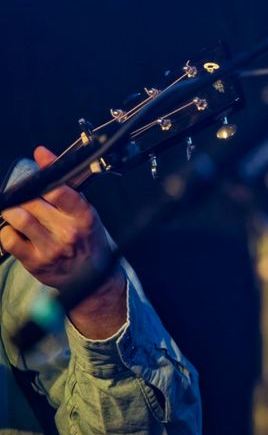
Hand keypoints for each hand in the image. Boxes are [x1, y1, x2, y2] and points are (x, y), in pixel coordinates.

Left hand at [1, 147, 126, 334]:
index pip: (61, 191)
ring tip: (18, 212)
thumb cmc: (88, 242)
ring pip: (19, 218)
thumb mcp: (85, 213)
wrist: (92, 278)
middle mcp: (68, 233)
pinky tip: (15, 231)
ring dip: (13, 211)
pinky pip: (9, 239)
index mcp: (84, 218)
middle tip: (26, 197)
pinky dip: (7, 231)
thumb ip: (66, 189)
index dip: (47, 171)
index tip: (39, 159)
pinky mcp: (35, 262)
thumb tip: (42, 156)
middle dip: (25, 195)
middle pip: (33, 202)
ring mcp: (51, 248)